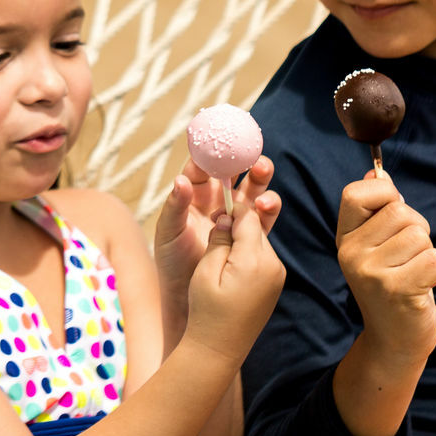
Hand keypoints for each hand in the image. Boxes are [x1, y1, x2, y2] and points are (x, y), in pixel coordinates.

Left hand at [153, 156, 279, 315]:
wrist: (188, 294)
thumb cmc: (172, 260)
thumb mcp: (168, 232)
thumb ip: (175, 206)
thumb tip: (181, 181)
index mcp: (195, 193)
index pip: (205, 166)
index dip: (213, 153)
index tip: (222, 141)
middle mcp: (218, 200)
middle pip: (236, 173)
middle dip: (245, 160)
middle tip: (251, 153)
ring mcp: (236, 216)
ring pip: (253, 190)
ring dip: (261, 179)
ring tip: (263, 172)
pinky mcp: (250, 234)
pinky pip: (263, 217)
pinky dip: (268, 208)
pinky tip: (268, 204)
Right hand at [181, 173, 286, 363]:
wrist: (218, 351)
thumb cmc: (207, 311)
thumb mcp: (206, 270)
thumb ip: (219, 238)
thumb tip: (227, 217)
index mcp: (255, 259)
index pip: (248, 216)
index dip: (232, 203)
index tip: (219, 192)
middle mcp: (273, 265)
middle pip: (257, 225)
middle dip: (241, 214)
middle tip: (224, 202)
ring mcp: (276, 275)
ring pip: (259, 239)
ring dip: (244, 232)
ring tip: (224, 228)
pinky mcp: (274, 283)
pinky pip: (261, 255)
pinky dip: (247, 247)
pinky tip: (231, 250)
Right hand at [336, 170, 435, 363]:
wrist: (394, 341)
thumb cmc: (393, 286)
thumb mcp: (377, 247)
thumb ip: (377, 211)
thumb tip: (377, 174)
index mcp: (345, 238)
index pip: (357, 193)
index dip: (385, 196)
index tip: (391, 219)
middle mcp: (351, 254)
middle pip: (401, 212)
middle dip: (417, 230)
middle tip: (407, 257)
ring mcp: (371, 273)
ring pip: (421, 235)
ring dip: (427, 252)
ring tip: (413, 273)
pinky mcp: (397, 290)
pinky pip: (435, 259)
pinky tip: (422, 287)